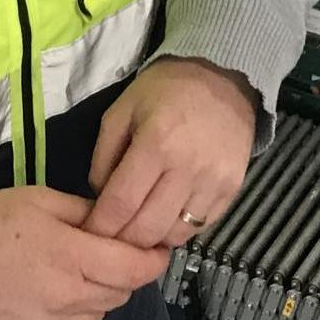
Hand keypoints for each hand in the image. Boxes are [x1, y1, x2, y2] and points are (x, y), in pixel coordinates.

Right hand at [0, 187, 170, 319]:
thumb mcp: (37, 200)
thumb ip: (83, 211)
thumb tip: (112, 220)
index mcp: (73, 257)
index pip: (135, 268)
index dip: (153, 259)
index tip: (155, 248)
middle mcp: (69, 299)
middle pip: (120, 293)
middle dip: (122, 273)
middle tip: (105, 253)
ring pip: (98, 315)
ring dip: (97, 295)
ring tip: (72, 273)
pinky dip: (73, 317)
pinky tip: (51, 297)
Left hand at [84, 57, 255, 249]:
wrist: (223, 78)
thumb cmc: (166, 91)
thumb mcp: (122, 110)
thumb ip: (103, 156)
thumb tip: (99, 198)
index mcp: (156, 143)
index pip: (121, 204)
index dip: (100, 227)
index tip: (87, 234)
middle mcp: (188, 168)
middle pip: (147, 229)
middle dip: (122, 241)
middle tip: (109, 237)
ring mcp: (214, 182)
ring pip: (174, 236)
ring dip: (151, 240)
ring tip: (137, 228)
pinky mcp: (232, 190)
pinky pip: (199, 228)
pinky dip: (177, 231)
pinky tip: (165, 218)